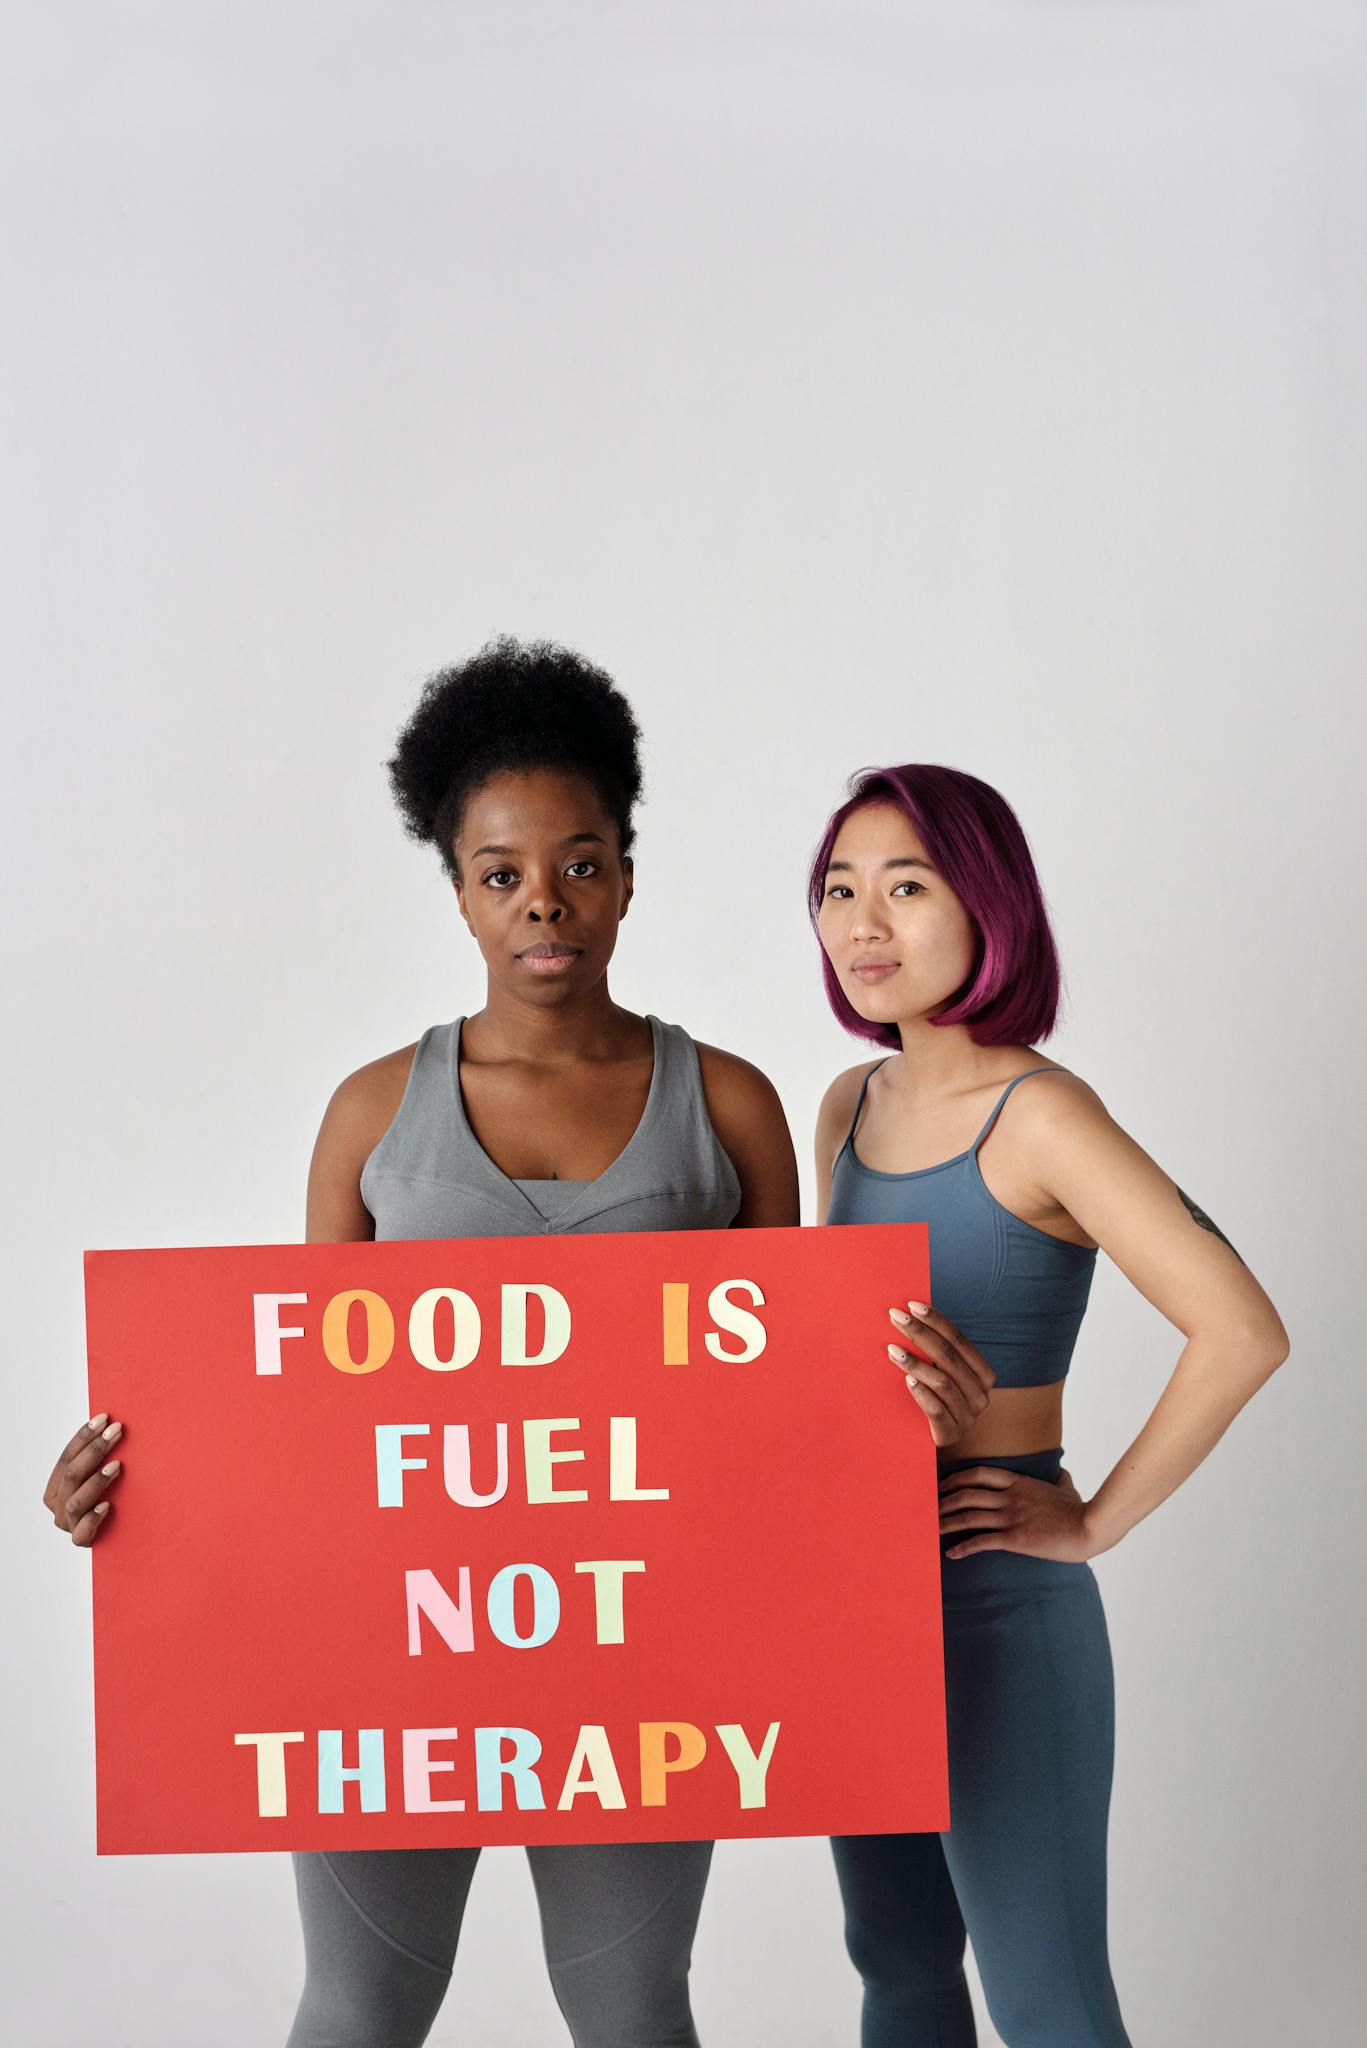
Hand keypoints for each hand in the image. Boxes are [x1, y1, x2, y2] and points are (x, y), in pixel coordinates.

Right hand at [42, 1414, 123, 1545]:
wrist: (123, 1533)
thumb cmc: (113, 1497)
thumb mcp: (101, 1474)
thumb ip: (99, 1456)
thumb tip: (111, 1423)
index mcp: (56, 1487)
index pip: (66, 1458)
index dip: (83, 1437)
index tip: (104, 1419)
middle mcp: (58, 1505)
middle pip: (71, 1475)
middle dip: (94, 1450)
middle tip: (116, 1432)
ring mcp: (69, 1524)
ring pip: (75, 1501)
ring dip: (96, 1480)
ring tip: (117, 1465)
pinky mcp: (82, 1540)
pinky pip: (83, 1531)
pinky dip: (93, 1517)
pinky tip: (109, 1505)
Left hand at [886, 1300, 994, 1447]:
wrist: (929, 1440)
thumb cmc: (933, 1398)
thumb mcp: (941, 1373)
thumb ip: (936, 1351)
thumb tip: (911, 1313)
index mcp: (983, 1375)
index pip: (959, 1340)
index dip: (936, 1320)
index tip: (911, 1305)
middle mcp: (980, 1396)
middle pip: (949, 1357)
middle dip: (920, 1333)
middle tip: (895, 1317)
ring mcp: (967, 1417)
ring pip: (942, 1382)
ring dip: (915, 1362)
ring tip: (892, 1349)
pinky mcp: (950, 1435)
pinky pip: (936, 1410)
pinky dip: (921, 1393)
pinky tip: (906, 1380)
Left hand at [938, 1462, 1092, 1561]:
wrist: (1088, 1528)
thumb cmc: (1079, 1509)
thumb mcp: (1066, 1487)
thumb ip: (1058, 1479)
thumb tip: (1061, 1473)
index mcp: (1019, 1482)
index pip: (979, 1473)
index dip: (956, 1478)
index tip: (943, 1484)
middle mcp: (1010, 1496)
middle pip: (967, 1493)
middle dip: (944, 1500)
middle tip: (929, 1507)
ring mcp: (1011, 1516)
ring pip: (969, 1516)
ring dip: (947, 1523)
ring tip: (931, 1529)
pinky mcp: (1015, 1538)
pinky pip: (981, 1541)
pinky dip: (963, 1547)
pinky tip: (952, 1553)